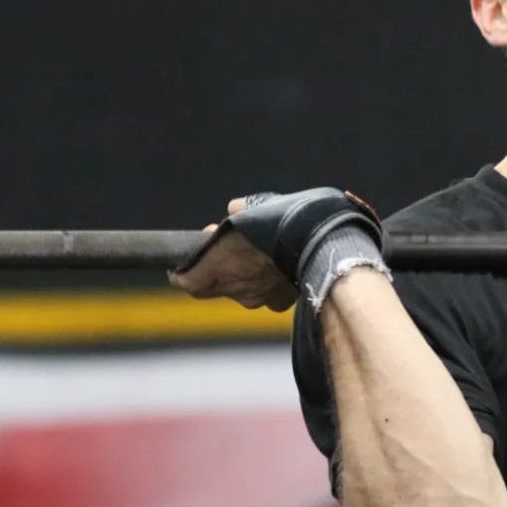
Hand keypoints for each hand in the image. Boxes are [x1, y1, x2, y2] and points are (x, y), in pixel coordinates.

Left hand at [167, 196, 299, 310]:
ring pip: (241, 292)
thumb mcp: (259, 205)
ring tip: (255, 257)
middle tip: (224, 250)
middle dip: (214, 270)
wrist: (323, 245)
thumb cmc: (285, 223)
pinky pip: (267, 297)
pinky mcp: (281, 302)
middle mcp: (234, 288)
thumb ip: (242, 209)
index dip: (182, 272)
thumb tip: (235, 208)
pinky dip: (267, 286)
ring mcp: (258, 298)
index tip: (184, 261)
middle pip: (212, 287)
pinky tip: (277, 270)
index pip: (187, 281)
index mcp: (218, 265)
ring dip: (241, 277)